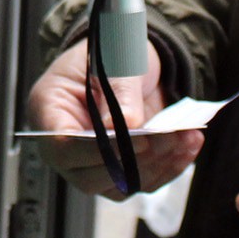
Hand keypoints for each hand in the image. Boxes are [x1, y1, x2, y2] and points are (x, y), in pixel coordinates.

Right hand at [26, 42, 203, 200]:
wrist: (129, 57)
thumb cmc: (111, 52)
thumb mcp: (116, 62)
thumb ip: (120, 95)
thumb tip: (128, 129)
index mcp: (50, 110)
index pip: (63, 146)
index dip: (100, 150)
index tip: (138, 141)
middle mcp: (66, 146)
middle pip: (90, 177)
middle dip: (135, 161)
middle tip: (166, 136)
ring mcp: (92, 163)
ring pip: (121, 185)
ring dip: (158, 164)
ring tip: (184, 136)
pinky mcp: (120, 171)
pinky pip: (144, 182)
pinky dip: (170, 166)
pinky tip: (189, 142)